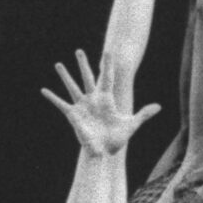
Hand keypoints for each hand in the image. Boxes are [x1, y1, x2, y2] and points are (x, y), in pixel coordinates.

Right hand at [40, 49, 160, 160]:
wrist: (103, 152)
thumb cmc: (116, 139)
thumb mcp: (131, 124)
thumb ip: (143, 114)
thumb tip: (159, 106)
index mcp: (106, 99)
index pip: (107, 77)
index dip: (107, 65)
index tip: (108, 50)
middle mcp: (92, 100)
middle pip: (87, 77)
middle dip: (83, 64)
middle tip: (78, 50)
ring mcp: (82, 106)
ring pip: (72, 87)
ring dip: (65, 76)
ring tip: (58, 64)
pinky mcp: (73, 115)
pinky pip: (61, 104)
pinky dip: (52, 97)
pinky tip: (43, 90)